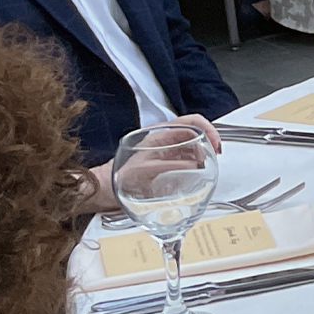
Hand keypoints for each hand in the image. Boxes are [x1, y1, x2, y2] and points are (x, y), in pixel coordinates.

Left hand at [79, 113, 223, 213]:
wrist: (98, 191)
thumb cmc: (115, 180)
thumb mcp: (146, 172)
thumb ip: (172, 166)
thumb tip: (197, 164)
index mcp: (158, 135)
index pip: (192, 121)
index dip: (209, 130)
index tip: (216, 146)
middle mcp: (161, 140)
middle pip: (194, 132)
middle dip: (209, 142)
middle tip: (214, 158)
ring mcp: (161, 151)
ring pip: (190, 145)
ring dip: (202, 153)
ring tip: (207, 167)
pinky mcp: (160, 163)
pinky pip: (183, 158)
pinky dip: (194, 163)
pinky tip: (195, 175)